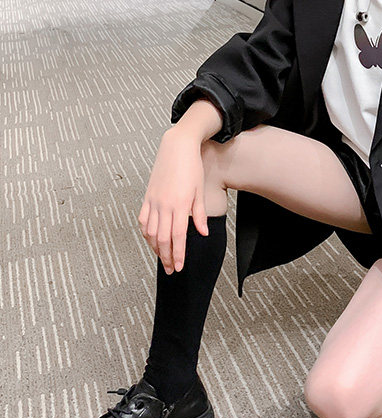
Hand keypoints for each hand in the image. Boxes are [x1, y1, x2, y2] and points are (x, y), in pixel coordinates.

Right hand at [137, 129, 209, 274]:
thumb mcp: (200, 191)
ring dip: (155, 248)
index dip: (178, 254)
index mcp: (179, 205)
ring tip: (162, 258)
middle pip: (163, 239)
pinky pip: (144, 220)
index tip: (178, 267)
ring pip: (151, 232)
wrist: (177, 147)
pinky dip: (146, 233)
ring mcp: (153, 201)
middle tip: (170, 269)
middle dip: (166, 257)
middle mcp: (164, 205)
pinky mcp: (147, 197)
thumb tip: (202, 233)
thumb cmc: (192, 167)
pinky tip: (151, 239)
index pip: (178, 237)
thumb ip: (200, 214)